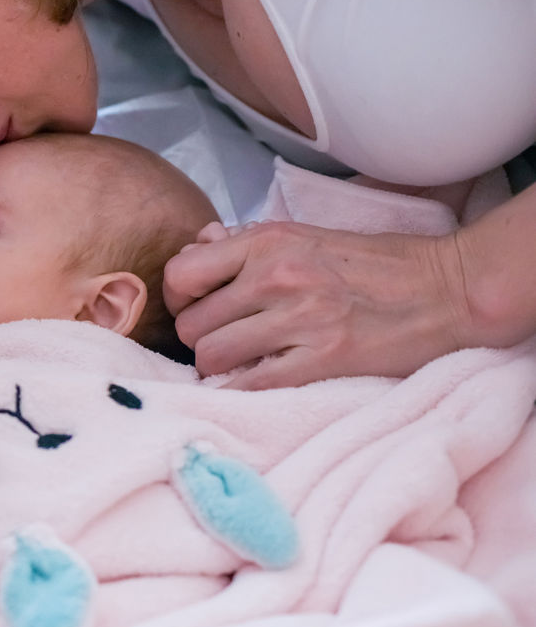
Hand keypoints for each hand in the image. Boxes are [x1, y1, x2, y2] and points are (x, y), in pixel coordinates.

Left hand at [163, 220, 472, 388]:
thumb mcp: (306, 236)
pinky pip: (248, 386)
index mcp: (268, 242)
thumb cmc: (373, 264)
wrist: (447, 289)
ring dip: (218, 367)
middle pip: (190, 324)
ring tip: (242, 362)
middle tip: (224, 340)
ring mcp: (298, 319)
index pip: (181, 273)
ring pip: (210, 357)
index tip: (198, 308)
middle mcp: (276, 276)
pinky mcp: (322, 360)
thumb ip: (247, 243)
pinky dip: (241, 390)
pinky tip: (257, 383)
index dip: (179, 298)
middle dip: (200, 337)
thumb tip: (198, 245)